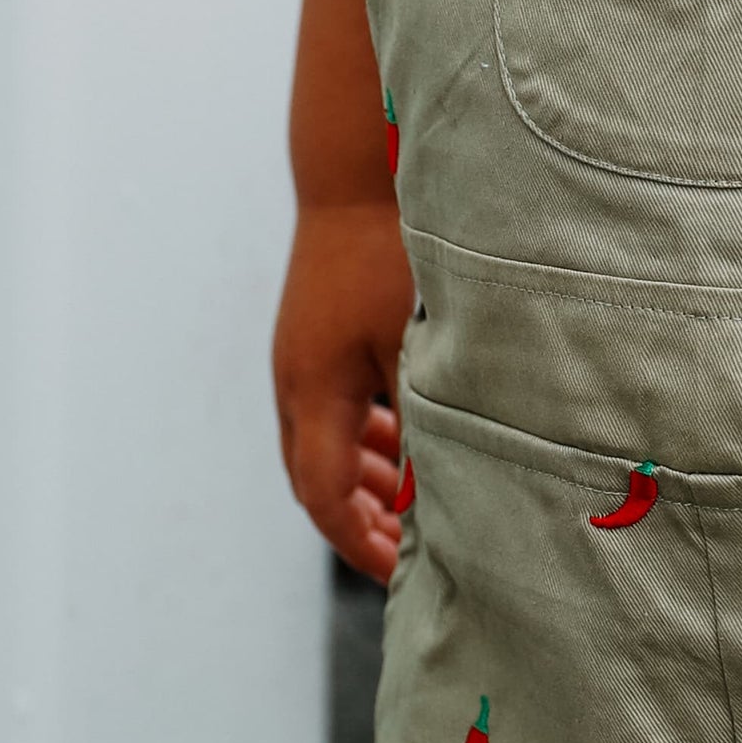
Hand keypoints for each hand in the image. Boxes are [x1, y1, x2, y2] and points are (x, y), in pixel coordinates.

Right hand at [272, 206, 416, 584]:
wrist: (358, 168)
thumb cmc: (395, 249)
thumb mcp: (423, 345)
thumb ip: (429, 422)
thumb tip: (445, 492)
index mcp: (314, 392)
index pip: (324, 499)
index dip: (361, 547)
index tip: (402, 574)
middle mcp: (296, 381)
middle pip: (317, 479)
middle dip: (362, 524)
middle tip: (413, 556)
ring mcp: (302, 355)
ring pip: (326, 444)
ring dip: (367, 481)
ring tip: (415, 508)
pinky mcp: (318, 335)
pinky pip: (336, 407)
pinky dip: (369, 438)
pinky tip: (411, 442)